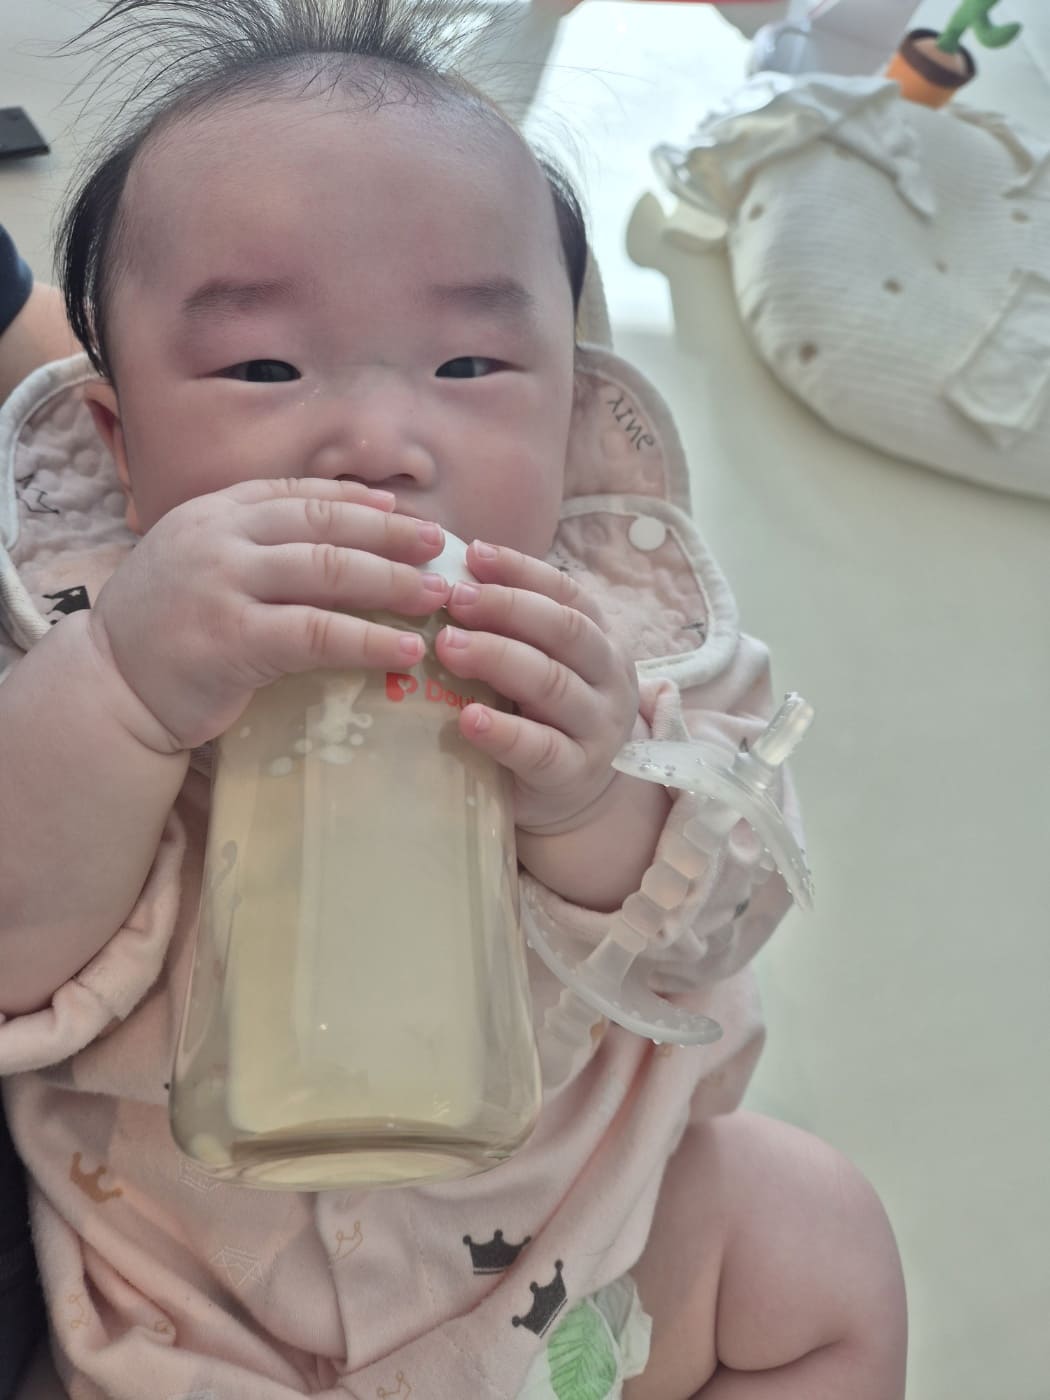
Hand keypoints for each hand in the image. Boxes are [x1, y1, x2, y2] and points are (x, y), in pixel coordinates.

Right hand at [89, 478, 451, 752]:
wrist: (109, 684)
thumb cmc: (165, 629)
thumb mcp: (199, 561)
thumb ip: (253, 543)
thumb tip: (339, 537)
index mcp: (215, 512)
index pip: (300, 494)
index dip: (358, 503)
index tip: (403, 513)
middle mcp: (220, 537)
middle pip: (325, 525)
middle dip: (391, 535)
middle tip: (440, 547)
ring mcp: (225, 584)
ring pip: (328, 571)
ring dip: (391, 581)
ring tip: (435, 595)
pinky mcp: (234, 638)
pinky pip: (318, 634)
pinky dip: (369, 640)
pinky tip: (404, 650)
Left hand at [435, 541, 638, 832]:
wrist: (577, 795)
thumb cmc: (543, 714)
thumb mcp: (539, 662)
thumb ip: (508, 628)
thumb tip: (440, 578)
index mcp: (600, 639)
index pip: (566, 592)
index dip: (521, 571)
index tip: (472, 553)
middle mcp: (608, 677)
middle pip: (564, 630)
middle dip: (506, 607)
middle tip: (452, 598)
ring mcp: (597, 728)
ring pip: (552, 683)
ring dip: (497, 657)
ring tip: (447, 645)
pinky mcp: (575, 774)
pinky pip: (541, 749)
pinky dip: (503, 732)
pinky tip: (467, 719)